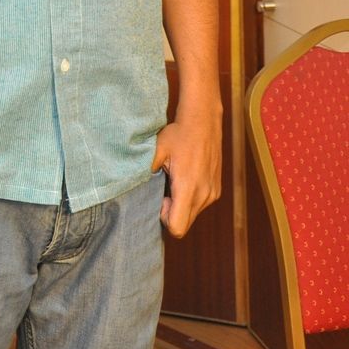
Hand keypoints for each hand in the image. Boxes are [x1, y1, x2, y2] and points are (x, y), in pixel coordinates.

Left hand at [151, 114, 221, 237]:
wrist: (203, 121)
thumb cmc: (178, 135)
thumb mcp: (157, 151)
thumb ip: (146, 172)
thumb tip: (133, 186)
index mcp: (187, 187)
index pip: (177, 228)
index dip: (164, 218)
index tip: (161, 198)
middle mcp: (203, 195)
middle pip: (184, 224)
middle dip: (171, 212)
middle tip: (165, 188)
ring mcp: (212, 193)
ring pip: (192, 215)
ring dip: (181, 205)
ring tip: (175, 179)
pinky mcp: (216, 190)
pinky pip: (200, 205)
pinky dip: (190, 198)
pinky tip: (185, 177)